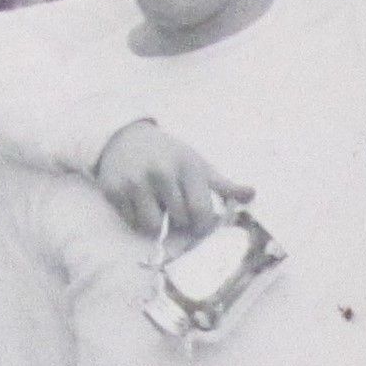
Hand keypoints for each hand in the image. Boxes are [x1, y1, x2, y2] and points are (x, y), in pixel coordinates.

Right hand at [89, 122, 249, 240]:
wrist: (125, 138)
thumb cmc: (168, 154)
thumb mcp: (196, 163)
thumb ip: (222, 184)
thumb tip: (251, 194)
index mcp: (187, 166)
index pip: (201, 212)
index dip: (202, 224)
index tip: (197, 220)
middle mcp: (161, 173)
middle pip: (178, 222)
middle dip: (178, 220)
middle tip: (173, 205)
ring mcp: (135, 182)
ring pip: (152, 227)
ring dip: (156, 223)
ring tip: (156, 204)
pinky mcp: (114, 191)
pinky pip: (131, 223)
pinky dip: (136, 219)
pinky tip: (138, 202)